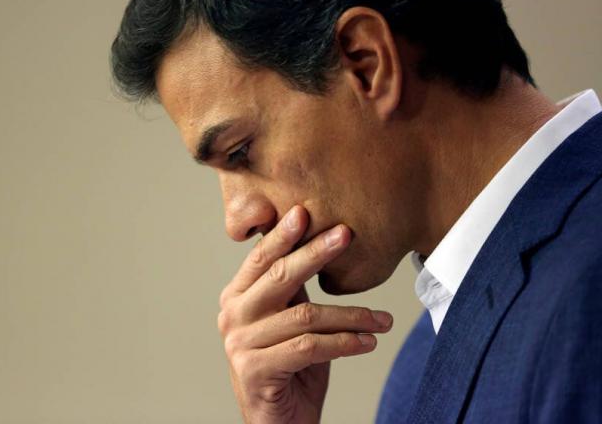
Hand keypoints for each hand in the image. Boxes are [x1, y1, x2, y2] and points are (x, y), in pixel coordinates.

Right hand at [217, 205, 392, 423]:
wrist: (276, 423)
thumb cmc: (288, 369)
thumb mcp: (290, 321)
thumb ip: (293, 291)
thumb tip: (317, 246)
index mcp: (236, 297)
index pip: (261, 259)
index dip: (283, 235)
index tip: (305, 212)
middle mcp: (232, 316)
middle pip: (280, 277)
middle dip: (316, 253)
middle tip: (345, 234)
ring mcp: (239, 343)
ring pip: (305, 316)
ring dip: (351, 315)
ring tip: (381, 319)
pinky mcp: (254, 370)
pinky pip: (309, 347)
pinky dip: (345, 343)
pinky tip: (367, 342)